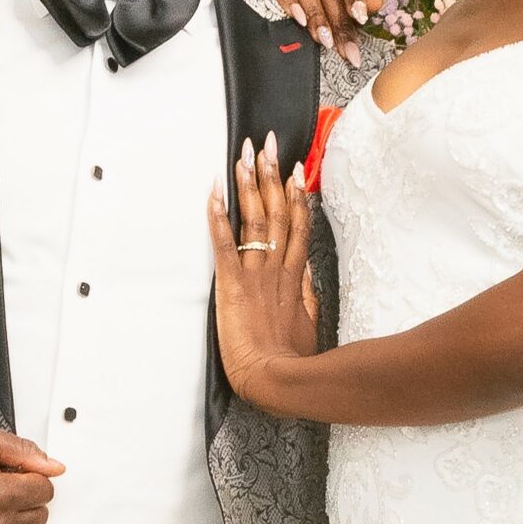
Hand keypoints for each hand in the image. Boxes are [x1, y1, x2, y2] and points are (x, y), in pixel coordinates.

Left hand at [207, 132, 318, 407]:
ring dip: (248, 185)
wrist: (276, 379)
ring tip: (244, 156)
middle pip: (277, 212)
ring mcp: (255, 274)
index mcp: (295, 276)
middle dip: (272, 175)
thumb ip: (306, 290)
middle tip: (266, 144)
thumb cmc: (291, 358)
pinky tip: (214, 192)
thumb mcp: (308, 320)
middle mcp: (277, 267)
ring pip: (254, 220)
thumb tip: (306, 266)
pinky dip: (218, 218)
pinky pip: (224, 245)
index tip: (296, 168)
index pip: (297, 225)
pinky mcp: (232, 284)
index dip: (296, 194)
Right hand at [259, 0, 382, 64]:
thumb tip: (380, 2)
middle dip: (335, 19)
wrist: (275, 1)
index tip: (360, 18)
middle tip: (340, 46)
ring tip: (321, 39)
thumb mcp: (339, 3)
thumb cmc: (316, 0)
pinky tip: (297, 18)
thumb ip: (357, 3)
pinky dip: (288, 0)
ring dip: (314, 14)